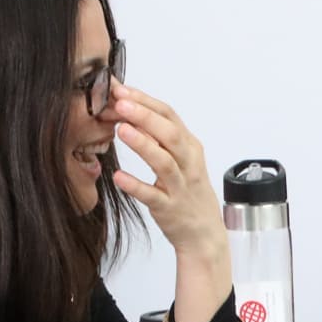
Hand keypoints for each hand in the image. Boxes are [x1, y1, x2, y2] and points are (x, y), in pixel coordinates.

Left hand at [110, 82, 226, 259]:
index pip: (169, 116)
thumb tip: (127, 107)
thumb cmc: (187, 191)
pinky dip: (136, 185)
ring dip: (143, 145)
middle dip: (145, 116)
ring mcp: (179, 187)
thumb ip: (156, 135)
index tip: (121, 89)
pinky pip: (153, 196)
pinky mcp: (169, 208)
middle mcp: (188, 164)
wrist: (203, 233)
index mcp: (190, 147)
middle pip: (170, 134)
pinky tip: (118, 177)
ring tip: (121, 130)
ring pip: (164, 162)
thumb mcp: (179, 158)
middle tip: (120, 103)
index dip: (145, 101)